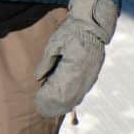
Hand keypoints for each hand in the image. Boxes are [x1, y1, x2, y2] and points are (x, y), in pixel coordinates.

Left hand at [33, 0, 118, 117]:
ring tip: (55, 109)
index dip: (50, 97)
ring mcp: (91, 74)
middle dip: (57, 104)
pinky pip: (84, 89)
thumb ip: (47, 61)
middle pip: (70, 95)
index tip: (40, 101)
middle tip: (44, 109)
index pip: (60, 88)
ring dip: (66, 103)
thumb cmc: (72, 30)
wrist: (93, 23)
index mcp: (74, 64)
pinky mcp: (94, 73)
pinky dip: (75, 97)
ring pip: (78, 94)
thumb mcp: (55, 43)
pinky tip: (68, 102)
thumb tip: (39, 78)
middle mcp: (85, 72)